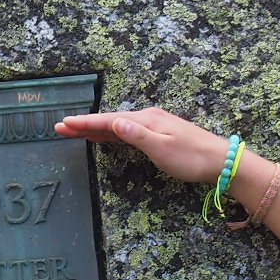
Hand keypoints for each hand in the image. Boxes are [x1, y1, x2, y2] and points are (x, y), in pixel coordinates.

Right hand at [52, 106, 233, 185]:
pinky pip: (127, 131)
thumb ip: (137, 135)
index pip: (109, 120)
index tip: (64, 123)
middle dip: (85, 124)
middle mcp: (147, 118)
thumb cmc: (191, 158)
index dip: (85, 122)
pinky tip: (105, 136)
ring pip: (118, 125)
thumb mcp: (162, 148)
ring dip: (96, 129)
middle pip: (110, 120)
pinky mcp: (158, 134)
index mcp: (146, 120)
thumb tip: (115, 122)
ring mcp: (153, 125)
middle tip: (60, 127)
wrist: (219, 161)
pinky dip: (111, 133)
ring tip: (75, 131)